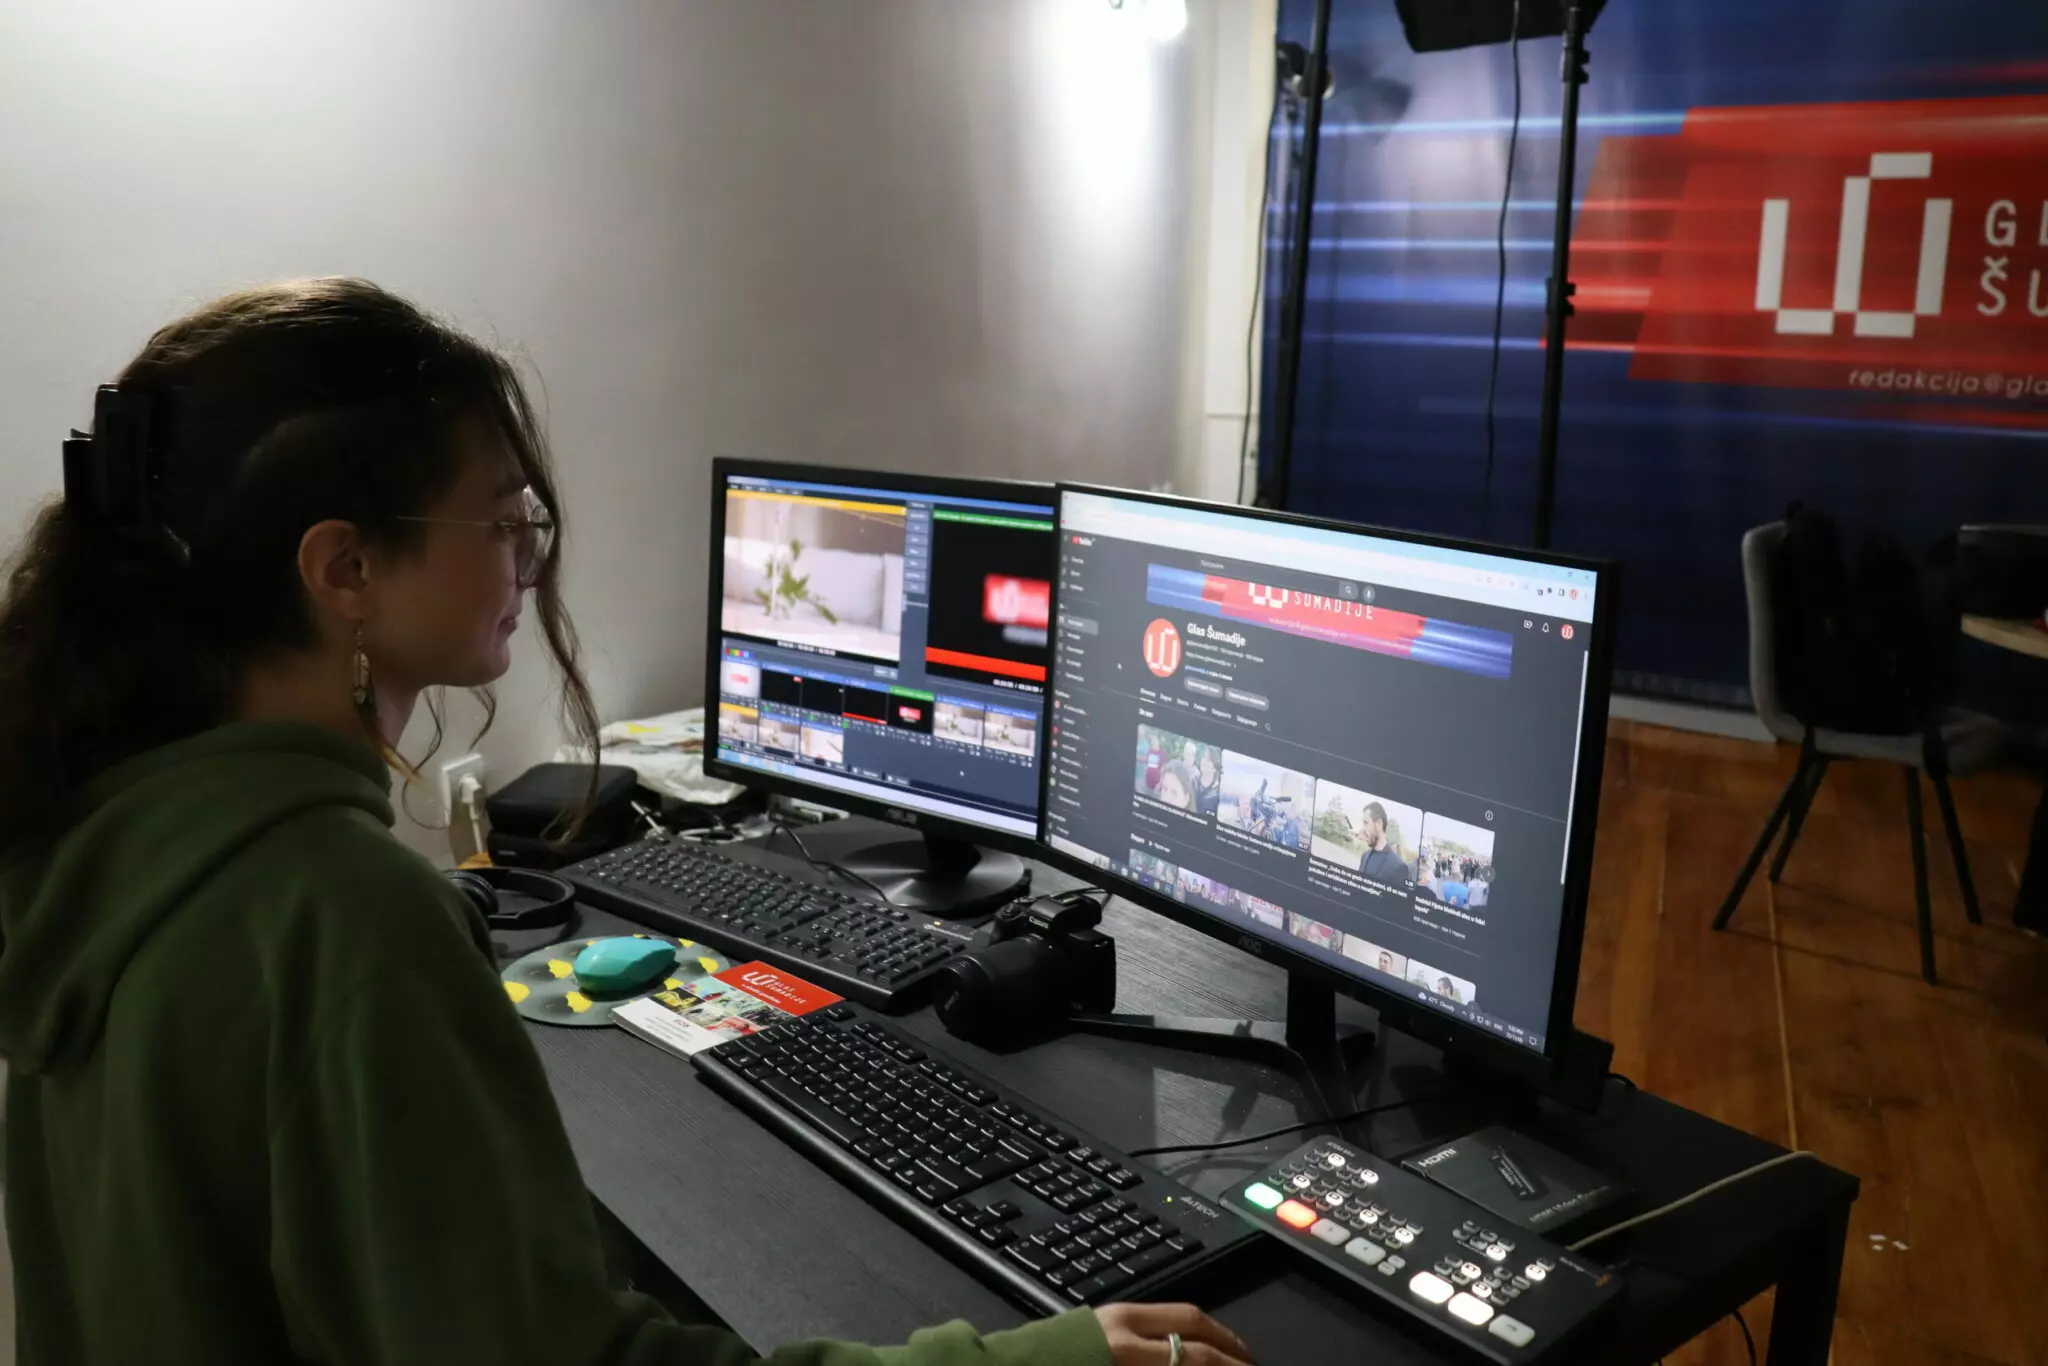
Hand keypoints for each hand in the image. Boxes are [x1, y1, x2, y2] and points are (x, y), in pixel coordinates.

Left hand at [1094, 1303, 1254, 1365]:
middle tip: (1250, 1359)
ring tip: (1229, 1350)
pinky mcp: (1106, 1311)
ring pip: (1174, 1310)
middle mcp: (1123, 1322)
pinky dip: (1181, 1328)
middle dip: (1227, 1340)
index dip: (1230, 1365)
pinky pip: (1155, 1314)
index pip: (1196, 1354)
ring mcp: (1114, 1311)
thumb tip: (1208, 1363)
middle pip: (1191, 1319)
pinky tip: (1194, 1343)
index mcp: (1125, 1351)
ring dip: (1207, 1329)